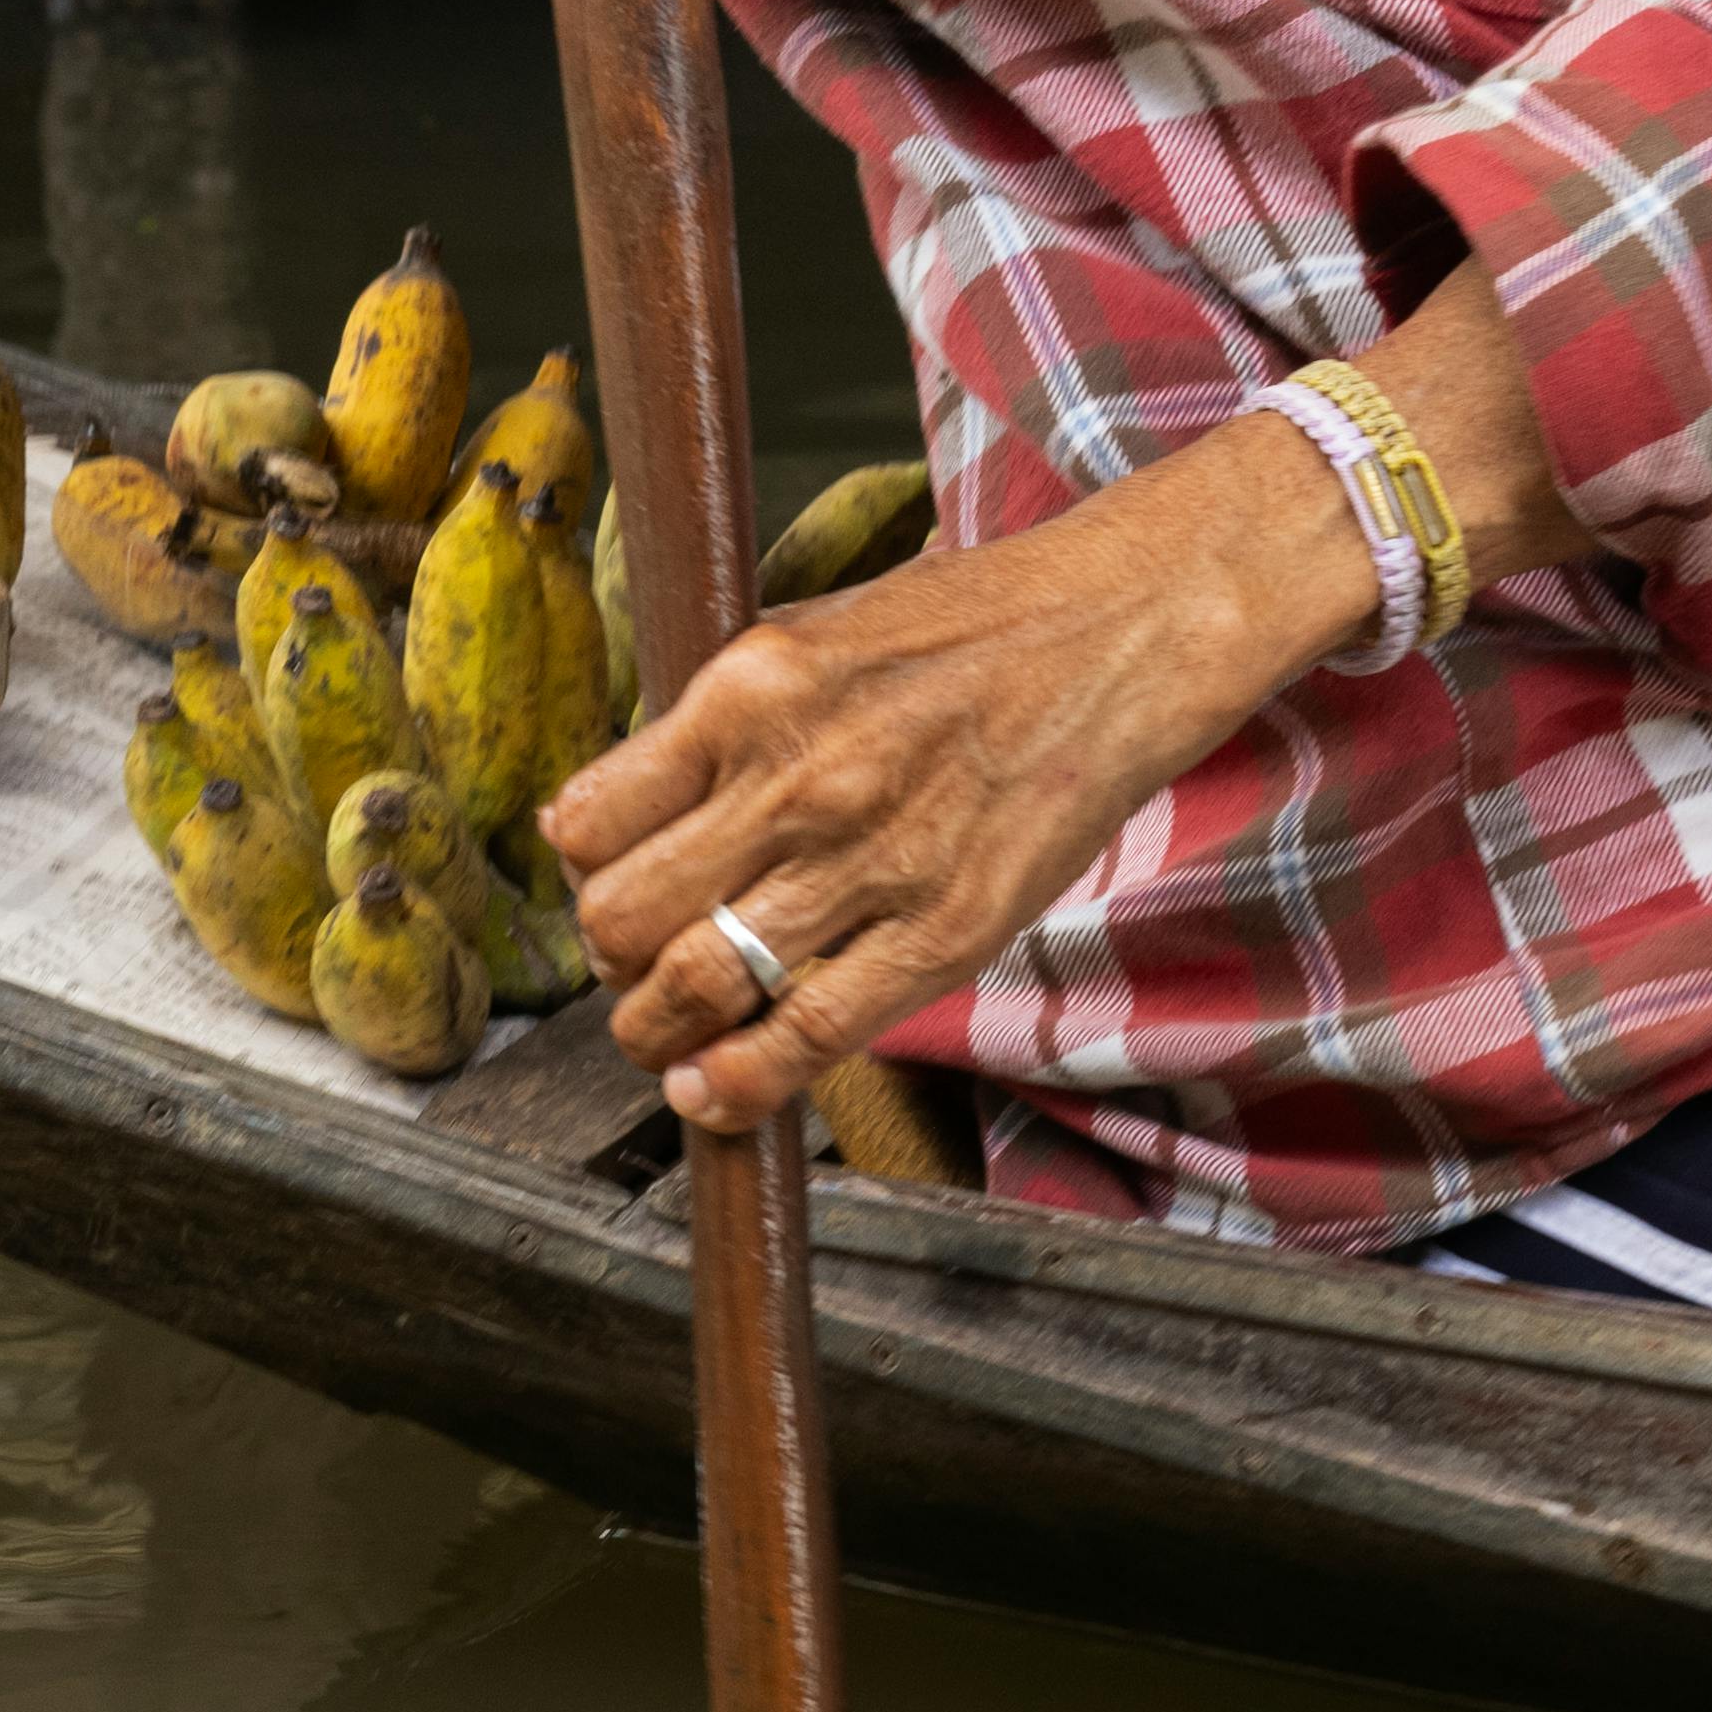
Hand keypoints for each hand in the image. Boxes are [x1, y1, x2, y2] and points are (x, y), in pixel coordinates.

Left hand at [540, 432, 1343, 1137]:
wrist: (1130, 628)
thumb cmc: (982, 621)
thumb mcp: (821, 629)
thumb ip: (731, 720)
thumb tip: (647, 809)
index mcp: (752, 689)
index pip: (586, 821)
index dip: (581, 868)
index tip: (605, 879)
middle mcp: (797, 777)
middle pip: (620, 919)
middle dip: (609, 959)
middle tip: (635, 962)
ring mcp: (872, 861)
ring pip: (692, 989)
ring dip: (657, 1031)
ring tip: (668, 1032)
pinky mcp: (946, 930)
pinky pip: (806, 1037)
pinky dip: (738, 1084)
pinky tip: (715, 1090)